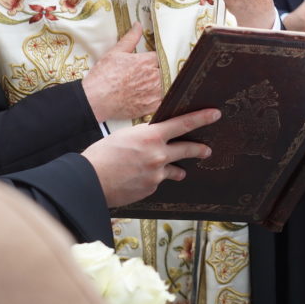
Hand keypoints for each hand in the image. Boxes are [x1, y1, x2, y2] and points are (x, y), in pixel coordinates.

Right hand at [82, 23, 161, 122]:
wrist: (96, 100)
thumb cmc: (104, 76)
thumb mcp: (115, 52)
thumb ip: (130, 38)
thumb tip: (138, 25)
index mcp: (147, 62)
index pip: (163, 57)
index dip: (160, 59)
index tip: (157, 61)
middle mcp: (154, 77)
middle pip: (167, 71)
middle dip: (162, 71)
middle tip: (156, 72)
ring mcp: (154, 93)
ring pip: (168, 86)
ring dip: (164, 84)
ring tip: (155, 84)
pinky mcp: (152, 106)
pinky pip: (164, 101)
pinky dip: (161, 98)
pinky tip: (154, 96)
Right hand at [82, 108, 219, 206]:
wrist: (89, 181)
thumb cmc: (102, 155)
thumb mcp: (125, 135)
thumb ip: (146, 135)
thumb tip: (158, 136)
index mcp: (151, 136)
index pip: (183, 123)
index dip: (202, 117)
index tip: (216, 114)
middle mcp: (158, 154)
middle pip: (187, 149)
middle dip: (200, 149)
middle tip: (207, 150)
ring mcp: (157, 174)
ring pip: (175, 170)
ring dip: (177, 170)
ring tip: (181, 171)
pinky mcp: (151, 189)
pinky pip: (157, 182)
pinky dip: (152, 180)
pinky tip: (139, 179)